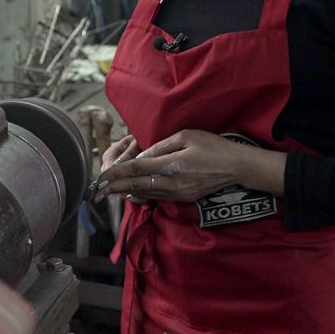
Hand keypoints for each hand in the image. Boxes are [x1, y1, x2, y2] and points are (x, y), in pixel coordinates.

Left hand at [92, 129, 283, 203]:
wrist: (238, 168)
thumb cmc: (213, 147)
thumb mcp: (186, 136)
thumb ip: (162, 145)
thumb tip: (143, 153)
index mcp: (170, 166)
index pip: (135, 170)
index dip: (116, 173)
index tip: (101, 176)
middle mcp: (170, 183)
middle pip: (135, 186)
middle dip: (114, 187)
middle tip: (97, 189)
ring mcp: (177, 193)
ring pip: (144, 194)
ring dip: (125, 192)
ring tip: (109, 191)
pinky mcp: (183, 198)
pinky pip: (156, 197)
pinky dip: (140, 195)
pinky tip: (131, 194)